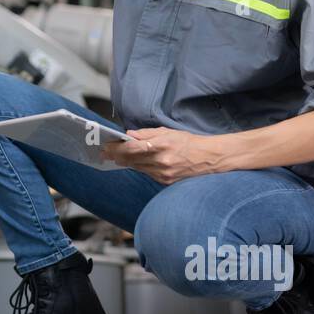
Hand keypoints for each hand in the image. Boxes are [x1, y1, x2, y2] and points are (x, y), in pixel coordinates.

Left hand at [101, 126, 227, 183]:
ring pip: (136, 168)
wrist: (208, 158)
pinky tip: (132, 163)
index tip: (107, 145)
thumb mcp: (167, 132)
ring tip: (114, 157)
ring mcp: (163, 173)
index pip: (132, 147)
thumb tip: (128, 135)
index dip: (116, 147)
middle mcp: (161, 161)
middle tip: (104, 152)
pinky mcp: (165, 181)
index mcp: (161, 145)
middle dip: (116, 156)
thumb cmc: (187, 142)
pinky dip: (138, 168)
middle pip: (130, 160)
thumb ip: (146, 133)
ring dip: (124, 162)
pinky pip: (146, 174)